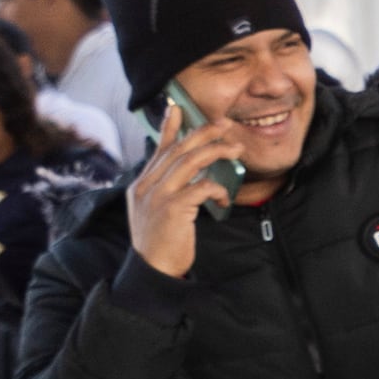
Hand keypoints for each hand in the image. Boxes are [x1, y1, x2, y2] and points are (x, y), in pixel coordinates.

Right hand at [124, 104, 240, 280]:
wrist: (152, 270)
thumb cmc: (160, 243)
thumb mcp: (156, 212)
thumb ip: (166, 190)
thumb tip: (188, 175)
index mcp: (142, 184)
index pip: (158, 150)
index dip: (169, 128)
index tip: (178, 108)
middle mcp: (146, 186)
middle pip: (177, 150)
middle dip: (203, 133)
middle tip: (225, 124)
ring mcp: (157, 196)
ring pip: (188, 162)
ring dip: (215, 152)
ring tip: (236, 149)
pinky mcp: (172, 209)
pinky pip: (200, 188)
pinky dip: (217, 188)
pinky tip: (225, 197)